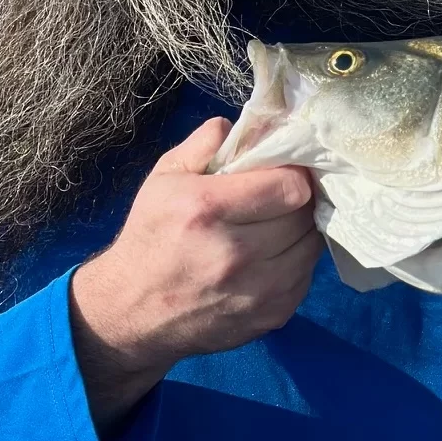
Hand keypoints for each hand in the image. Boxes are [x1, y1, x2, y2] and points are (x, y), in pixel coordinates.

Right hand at [69, 118, 323, 430]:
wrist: (130, 312)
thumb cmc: (150, 236)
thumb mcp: (164, 178)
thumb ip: (206, 143)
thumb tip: (250, 123)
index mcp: (206, 210)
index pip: (289, 185)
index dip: (292, 173)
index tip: (282, 171)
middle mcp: (234, 253)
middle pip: (304, 214)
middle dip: (296, 200)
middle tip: (282, 196)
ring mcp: (256, 291)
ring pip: (311, 245)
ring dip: (300, 230)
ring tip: (278, 224)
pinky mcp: (271, 317)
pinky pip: (306, 275)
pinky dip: (296, 261)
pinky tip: (272, 254)